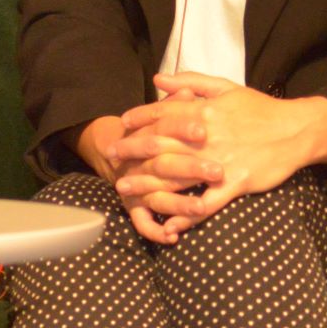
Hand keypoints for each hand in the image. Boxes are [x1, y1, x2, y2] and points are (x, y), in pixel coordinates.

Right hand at [97, 107, 221, 243]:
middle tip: (217, 171)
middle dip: (190, 168)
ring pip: (158, 196)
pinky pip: (143, 222)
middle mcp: (140, 161)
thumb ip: (177, 103)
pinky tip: (173, 237)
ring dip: (179, 204)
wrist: (109, 147)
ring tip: (201, 207)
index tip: (203, 130)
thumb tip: (188, 90)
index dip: (182, 128)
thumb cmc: (150, 131)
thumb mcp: (164, 113)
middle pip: (164, 163)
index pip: (163, 128)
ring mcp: (136, 185)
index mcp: (148, 134)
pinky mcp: (134, 205)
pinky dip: (155, 231)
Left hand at [117, 73, 326, 236]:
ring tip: (125, 189)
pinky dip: (187, 216)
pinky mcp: (236, 184)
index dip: (138, 119)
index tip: (120, 125)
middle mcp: (207, 136)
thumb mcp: (227, 88)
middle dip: (132, 151)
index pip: (162, 113)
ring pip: (176, 175)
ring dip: (147, 184)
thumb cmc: (260, 109)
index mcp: (205, 110)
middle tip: (111, 158)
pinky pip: (207, 203)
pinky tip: (168, 226)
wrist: (298, 130)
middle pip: (160, 144)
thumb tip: (158, 79)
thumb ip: (191, 82)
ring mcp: (221, 162)